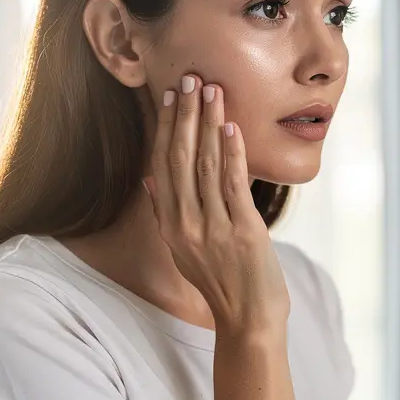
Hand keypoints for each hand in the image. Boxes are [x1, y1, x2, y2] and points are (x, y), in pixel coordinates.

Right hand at [142, 74, 289, 335]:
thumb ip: (168, 215)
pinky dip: (231, 153)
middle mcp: (185, 224)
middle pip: (181, 158)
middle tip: (190, 79)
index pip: (163, 165)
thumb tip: (151, 182)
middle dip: (185, 116)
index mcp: (170, 226)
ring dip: (209, 124)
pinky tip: (231, 127)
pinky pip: (233, 185)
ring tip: (212, 91)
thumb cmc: (224, 284)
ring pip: (206, 165)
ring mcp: (212, 228)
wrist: (249, 321)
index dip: (167, 129)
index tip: (169, 97)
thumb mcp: (185, 251)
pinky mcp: (242, 231)